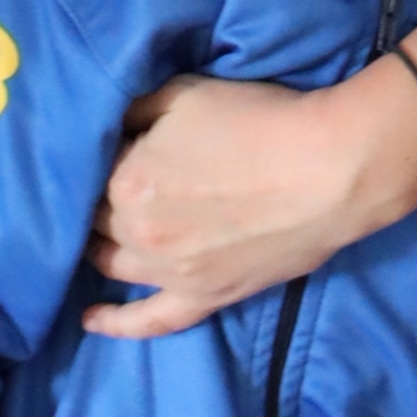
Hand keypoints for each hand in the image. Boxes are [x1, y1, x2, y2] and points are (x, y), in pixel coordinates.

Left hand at [81, 70, 404, 339]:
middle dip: (101, 198)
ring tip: (97, 233)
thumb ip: (135, 110)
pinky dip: (117, 324)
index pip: (95, 169)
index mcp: (127, 179)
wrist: (325, 169)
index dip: (108, 153)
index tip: (121, 142)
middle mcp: (138, 232)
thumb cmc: (255, 121)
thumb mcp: (183, 93)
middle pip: (101, 218)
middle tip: (117, 179)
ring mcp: (171, 273)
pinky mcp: (205, 298)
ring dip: (101, 246)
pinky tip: (90, 320)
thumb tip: (111, 125)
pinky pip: (150, 321)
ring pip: (114, 264)